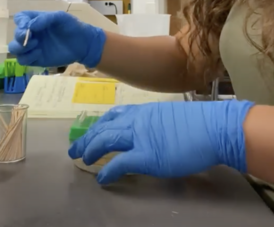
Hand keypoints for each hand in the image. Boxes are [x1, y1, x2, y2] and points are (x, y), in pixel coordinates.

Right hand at [8, 11, 106, 67]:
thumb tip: (30, 26)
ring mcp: (33, 47)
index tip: (26, 27)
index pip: (20, 18)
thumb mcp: (61, 17)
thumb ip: (45, 19)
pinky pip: (22, 60)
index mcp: (36, 20)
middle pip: (16, 34)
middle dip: (20, 36)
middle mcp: (32, 33)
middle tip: (31, 38)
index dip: (20, 22)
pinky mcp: (36, 59)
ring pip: (15, 48)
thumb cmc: (72, 27)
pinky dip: (27, 57)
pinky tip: (39, 54)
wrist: (83, 44)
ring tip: (35, 45)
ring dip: (20, 47)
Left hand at [68, 99, 253, 184]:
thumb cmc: (199, 123)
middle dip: (87, 137)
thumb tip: (147, 133)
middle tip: (75, 147)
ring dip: (91, 149)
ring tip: (82, 158)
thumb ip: (154, 123)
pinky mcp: (147, 156)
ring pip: (106, 139)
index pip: (114, 115)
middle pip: (104, 127)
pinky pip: (120, 162)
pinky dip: (107, 170)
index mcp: (144, 111)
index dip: (99, 124)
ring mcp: (141, 137)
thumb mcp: (170, 116)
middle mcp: (137, 120)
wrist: (213, 127)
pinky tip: (101, 178)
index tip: (91, 130)